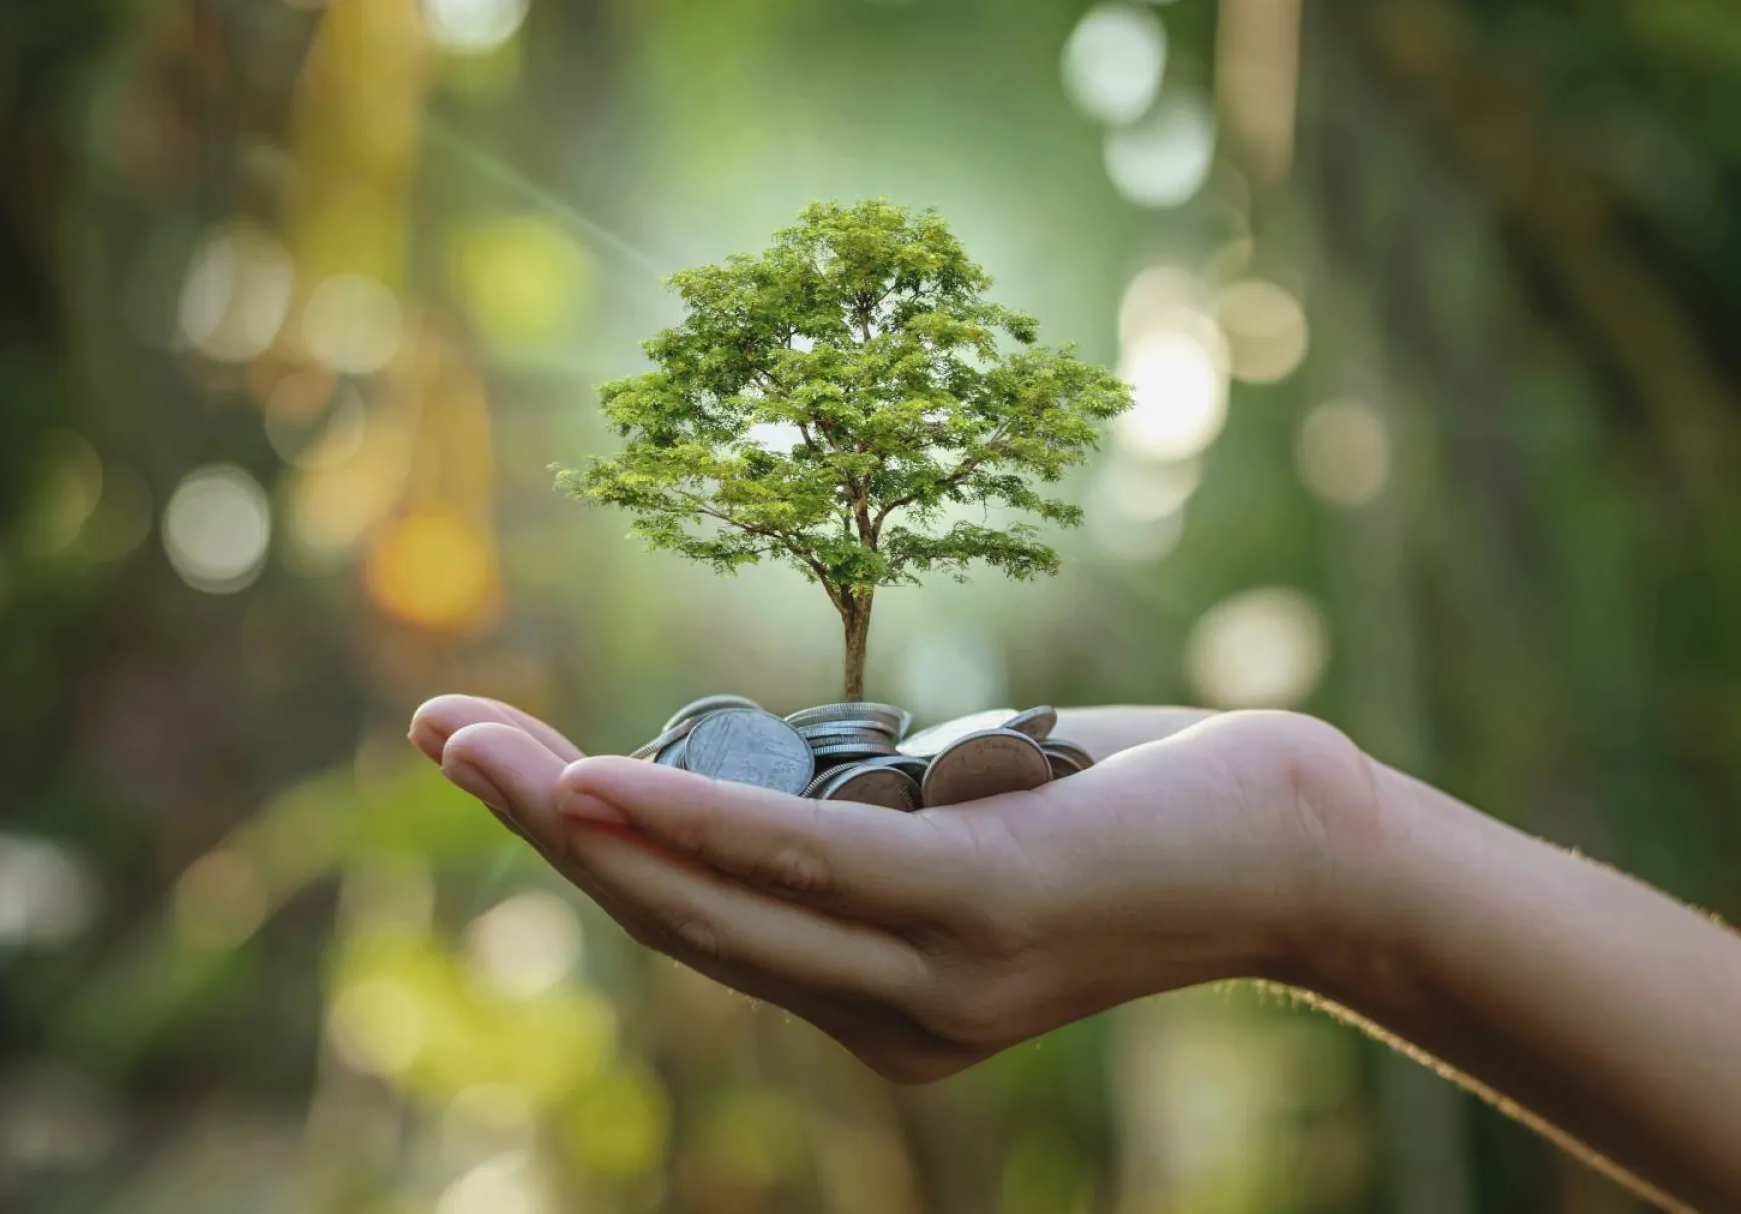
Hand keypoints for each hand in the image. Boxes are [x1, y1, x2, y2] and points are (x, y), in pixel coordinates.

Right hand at [408, 697, 1374, 1082]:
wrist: (1313, 850)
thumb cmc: (1143, 813)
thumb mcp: (980, 819)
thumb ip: (876, 821)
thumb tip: (784, 758)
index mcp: (881, 1003)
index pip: (703, 925)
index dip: (585, 852)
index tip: (501, 764)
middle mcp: (890, 1019)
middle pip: (677, 919)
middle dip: (540, 825)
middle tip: (440, 734)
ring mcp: (930, 980)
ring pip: (714, 900)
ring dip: (577, 815)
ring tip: (475, 746)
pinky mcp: (976, 919)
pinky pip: (802, 867)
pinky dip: (686, 822)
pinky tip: (596, 781)